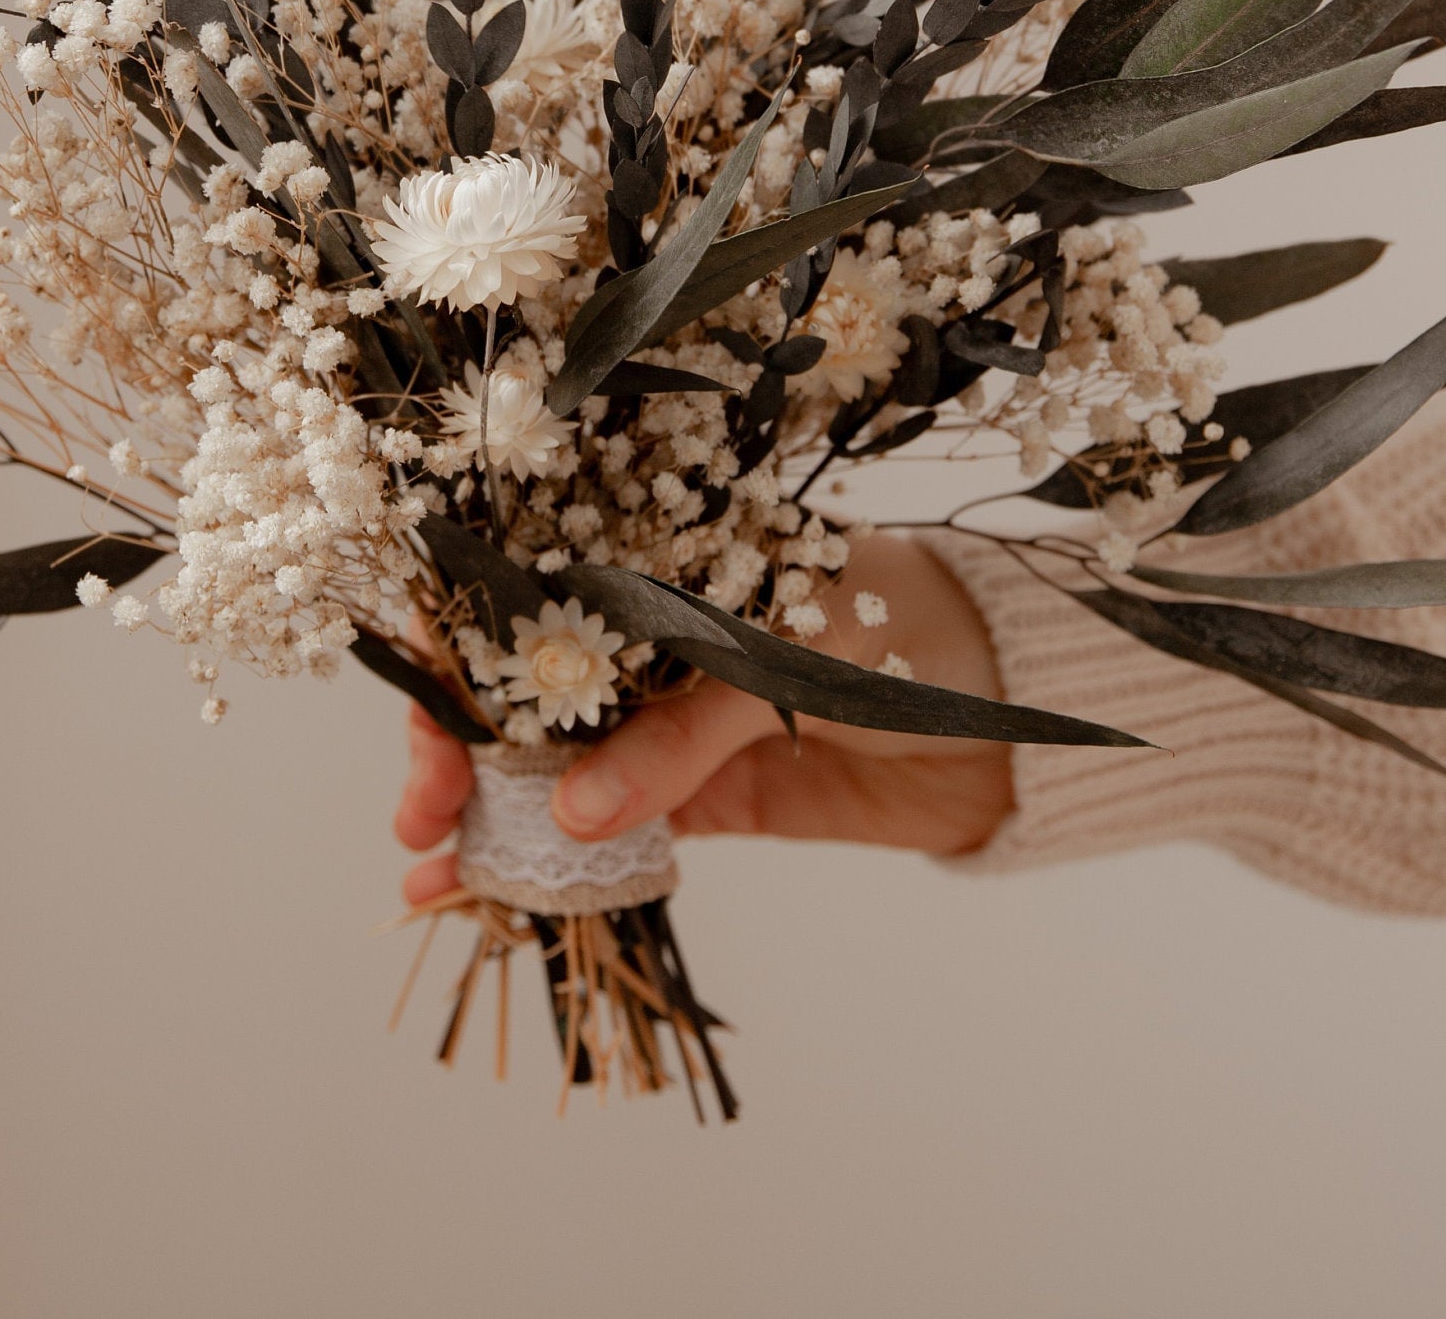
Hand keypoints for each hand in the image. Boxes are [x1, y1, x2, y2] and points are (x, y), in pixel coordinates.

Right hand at [394, 526, 1013, 905]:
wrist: (1022, 712)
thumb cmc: (913, 632)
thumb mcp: (789, 663)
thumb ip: (683, 737)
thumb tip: (572, 813)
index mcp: (662, 556)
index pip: (531, 590)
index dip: (463, 648)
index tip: (426, 714)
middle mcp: (651, 632)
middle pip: (524, 686)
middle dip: (458, 749)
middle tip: (423, 818)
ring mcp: (674, 716)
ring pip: (553, 765)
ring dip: (487, 815)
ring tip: (432, 872)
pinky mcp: (708, 794)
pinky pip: (610, 828)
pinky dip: (550, 858)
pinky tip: (488, 888)